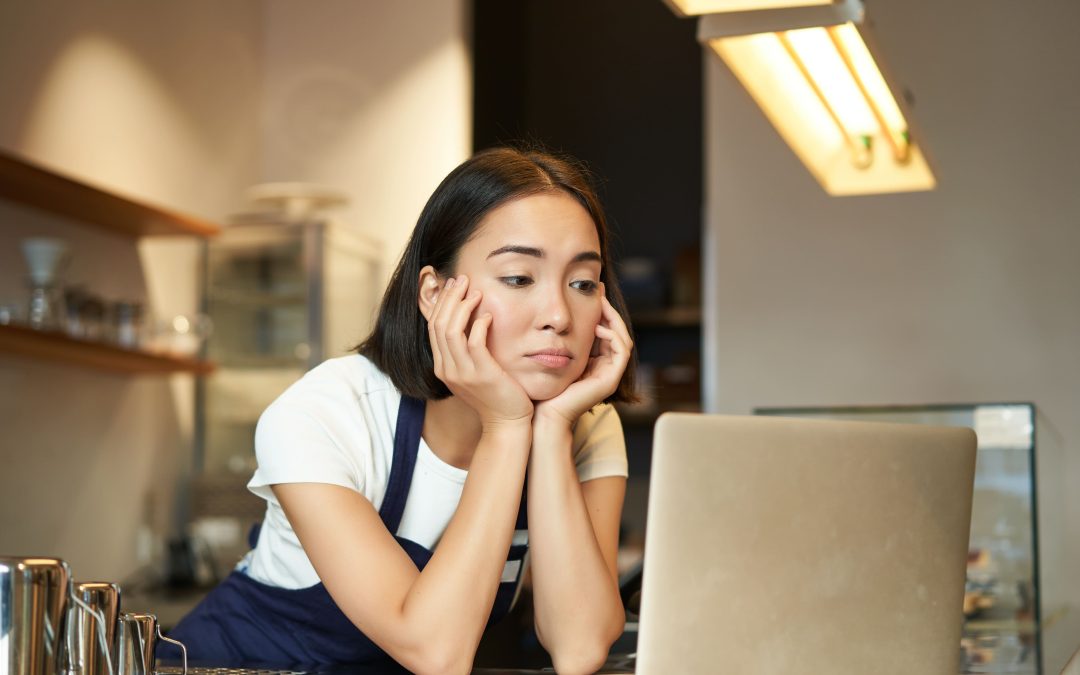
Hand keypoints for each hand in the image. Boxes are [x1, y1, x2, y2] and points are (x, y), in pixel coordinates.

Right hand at [428, 275, 533, 428]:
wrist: (508, 423)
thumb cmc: (496, 394)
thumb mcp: (474, 370)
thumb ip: (467, 349)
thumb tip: (469, 320)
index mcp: (442, 367)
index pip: (433, 327)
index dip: (442, 303)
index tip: (454, 285)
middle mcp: (446, 369)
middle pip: (438, 324)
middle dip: (450, 298)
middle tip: (463, 280)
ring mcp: (462, 373)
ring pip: (451, 330)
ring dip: (462, 306)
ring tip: (476, 291)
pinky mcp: (481, 374)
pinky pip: (473, 342)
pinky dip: (479, 324)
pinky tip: (489, 316)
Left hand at [534, 283, 632, 427]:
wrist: (543, 414)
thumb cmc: (541, 387)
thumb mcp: (550, 355)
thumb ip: (557, 339)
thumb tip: (551, 315)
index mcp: (593, 363)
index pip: (605, 331)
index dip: (601, 312)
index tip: (592, 292)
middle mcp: (604, 368)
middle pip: (616, 332)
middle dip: (609, 311)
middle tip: (599, 292)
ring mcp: (610, 375)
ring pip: (623, 339)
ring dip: (613, 320)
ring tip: (600, 304)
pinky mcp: (610, 380)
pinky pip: (622, 351)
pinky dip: (613, 336)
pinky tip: (598, 327)